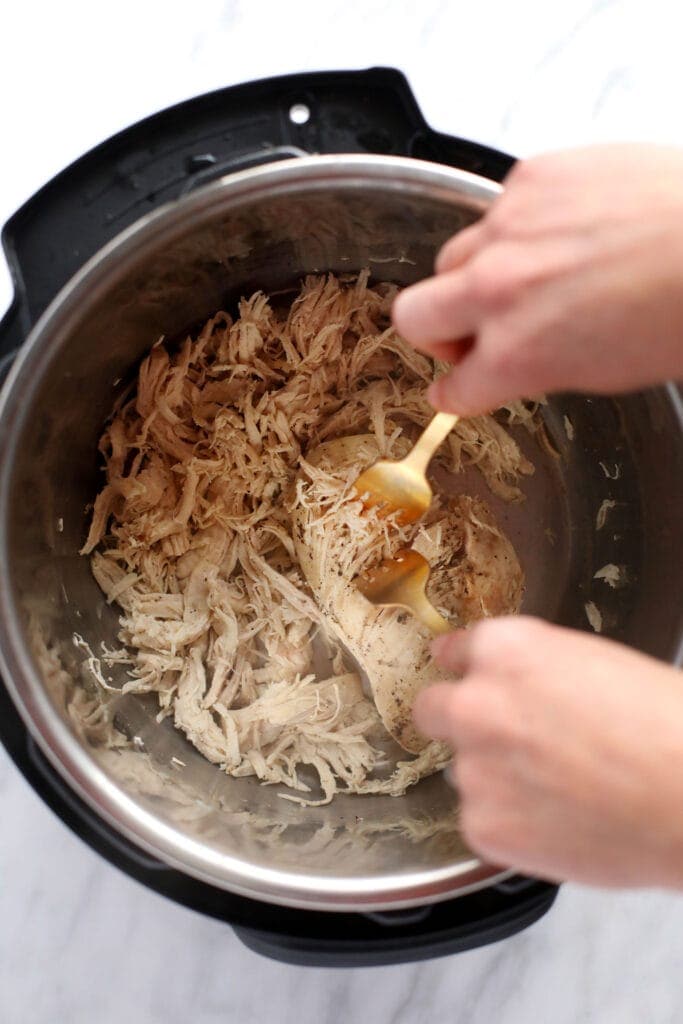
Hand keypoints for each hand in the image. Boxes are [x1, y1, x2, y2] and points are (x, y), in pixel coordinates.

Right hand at [393, 144, 682, 414]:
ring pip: (452, 257)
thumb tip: (517, 361)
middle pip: (412, 315)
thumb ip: (540, 368)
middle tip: (472, 331)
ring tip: (534, 271)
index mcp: (518, 353)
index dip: (455, 391)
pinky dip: (520, 225)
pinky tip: (566, 228)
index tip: (456, 386)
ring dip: (476, 273)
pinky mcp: (531, 175)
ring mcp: (509, 226)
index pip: (452, 390)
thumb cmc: (682, 308)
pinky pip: (498, 208)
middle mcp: (499, 288)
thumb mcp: (606, 371)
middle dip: (435, 331)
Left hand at [414, 616, 682, 886]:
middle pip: (432, 708)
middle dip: (456, 721)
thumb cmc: (664, 728)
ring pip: (463, 771)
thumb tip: (507, 681)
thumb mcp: (596, 664)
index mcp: (505, 652)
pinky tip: (556, 821)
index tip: (458, 674)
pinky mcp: (483, 827)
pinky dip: (509, 824)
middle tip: (500, 740)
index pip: (455, 651)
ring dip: (493, 778)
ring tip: (557, 790)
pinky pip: (479, 820)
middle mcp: (475, 705)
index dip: (462, 667)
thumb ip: (533, 668)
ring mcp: (474, 769)